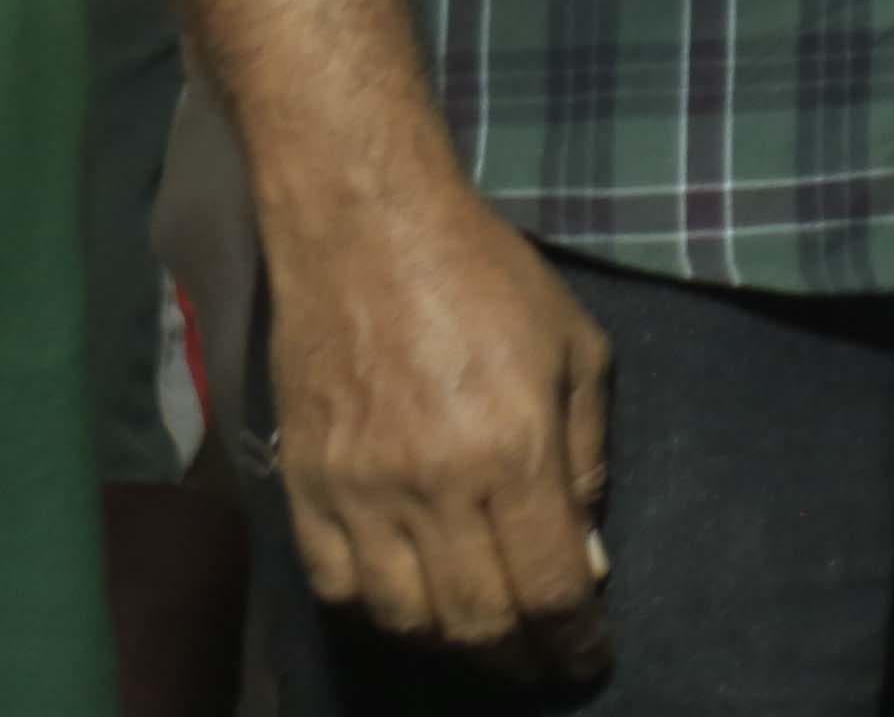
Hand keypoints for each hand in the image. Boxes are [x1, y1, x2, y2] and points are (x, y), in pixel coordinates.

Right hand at [262, 181, 613, 676]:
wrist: (366, 229)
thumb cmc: (488, 277)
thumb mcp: (578, 350)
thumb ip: (586, 458)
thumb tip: (586, 556)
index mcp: (513, 452)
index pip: (549, 587)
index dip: (573, 641)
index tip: (588, 661)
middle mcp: (433, 487)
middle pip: (477, 621)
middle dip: (520, 658)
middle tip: (542, 663)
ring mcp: (359, 493)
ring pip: (404, 619)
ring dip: (452, 645)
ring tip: (484, 641)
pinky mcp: (305, 487)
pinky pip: (337, 587)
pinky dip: (379, 614)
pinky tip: (411, 607)